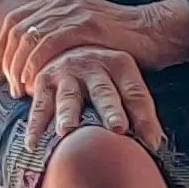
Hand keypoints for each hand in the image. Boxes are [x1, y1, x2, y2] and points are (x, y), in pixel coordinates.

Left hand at [0, 0, 188, 87]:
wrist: (151, 30)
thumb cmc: (118, 38)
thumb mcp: (82, 28)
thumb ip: (59, 34)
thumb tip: (34, 55)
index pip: (16, 20)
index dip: (3, 47)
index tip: (1, 71)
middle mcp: (61, 0)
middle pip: (17, 29)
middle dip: (7, 59)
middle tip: (7, 84)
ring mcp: (72, 10)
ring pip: (29, 37)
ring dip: (19, 65)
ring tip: (19, 88)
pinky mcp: (84, 24)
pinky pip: (48, 45)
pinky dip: (36, 64)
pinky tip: (35, 82)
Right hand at [24, 46, 163, 152]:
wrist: (64, 43)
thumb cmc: (101, 73)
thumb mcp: (123, 81)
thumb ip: (140, 110)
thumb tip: (154, 144)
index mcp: (120, 64)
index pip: (136, 93)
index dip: (144, 116)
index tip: (150, 141)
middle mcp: (94, 65)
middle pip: (104, 91)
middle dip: (110, 110)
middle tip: (117, 128)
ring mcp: (67, 72)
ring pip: (69, 97)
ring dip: (68, 114)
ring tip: (67, 131)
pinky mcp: (44, 81)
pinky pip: (40, 106)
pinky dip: (36, 126)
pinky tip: (34, 144)